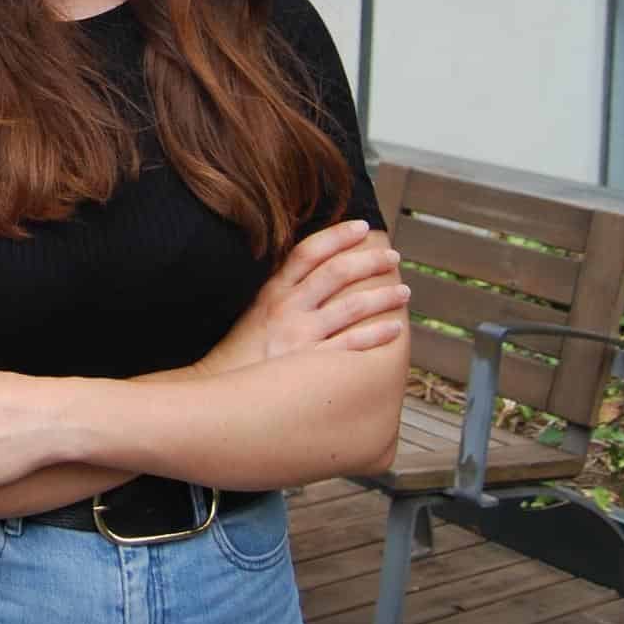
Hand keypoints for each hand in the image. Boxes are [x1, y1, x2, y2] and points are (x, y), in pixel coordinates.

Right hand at [205, 221, 407, 373]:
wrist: (220, 396)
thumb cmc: (237, 357)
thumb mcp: (252, 315)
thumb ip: (279, 294)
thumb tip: (310, 277)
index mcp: (271, 293)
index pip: (307, 252)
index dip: (337, 236)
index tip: (361, 227)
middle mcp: (287, 309)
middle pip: (336, 273)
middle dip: (369, 261)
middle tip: (392, 257)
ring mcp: (300, 337)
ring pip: (351, 306)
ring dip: (382, 296)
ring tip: (403, 291)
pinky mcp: (311, 365)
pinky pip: (352, 345)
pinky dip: (377, 334)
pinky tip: (395, 328)